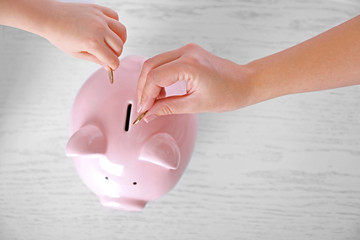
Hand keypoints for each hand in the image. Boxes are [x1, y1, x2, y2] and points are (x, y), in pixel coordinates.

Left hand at [43, 1, 125, 69]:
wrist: (50, 17)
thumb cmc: (59, 35)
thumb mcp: (77, 54)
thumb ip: (96, 60)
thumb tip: (108, 66)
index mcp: (93, 43)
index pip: (113, 59)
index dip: (113, 66)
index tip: (111, 66)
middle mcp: (99, 29)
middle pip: (119, 46)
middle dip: (116, 54)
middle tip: (108, 54)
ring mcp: (100, 18)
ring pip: (122, 31)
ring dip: (119, 39)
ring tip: (111, 42)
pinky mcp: (98, 9)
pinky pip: (115, 17)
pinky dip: (115, 24)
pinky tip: (107, 29)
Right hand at [136, 43, 253, 120]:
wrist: (243, 82)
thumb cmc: (227, 94)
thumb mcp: (195, 105)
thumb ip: (168, 107)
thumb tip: (150, 113)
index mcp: (190, 65)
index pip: (155, 77)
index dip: (146, 95)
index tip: (143, 110)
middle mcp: (186, 52)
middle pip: (150, 66)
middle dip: (143, 88)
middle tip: (144, 106)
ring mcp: (187, 50)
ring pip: (155, 62)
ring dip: (149, 82)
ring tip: (152, 101)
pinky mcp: (188, 52)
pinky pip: (164, 62)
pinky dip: (158, 76)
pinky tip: (161, 91)